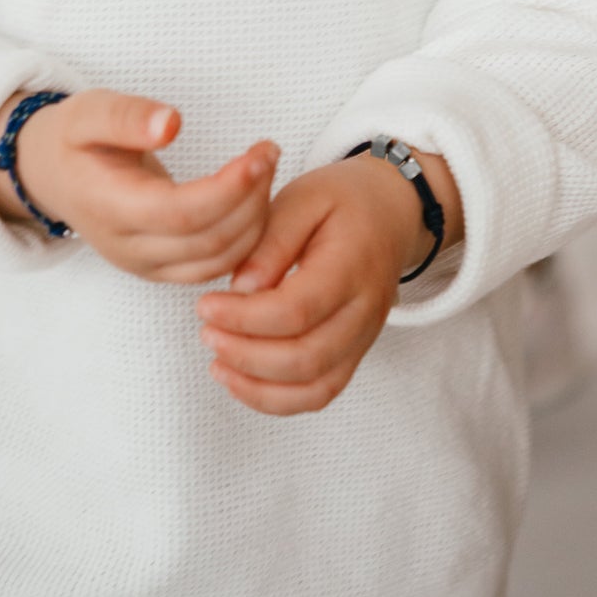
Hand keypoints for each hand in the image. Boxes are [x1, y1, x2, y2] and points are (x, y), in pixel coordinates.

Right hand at [0, 89, 278, 283]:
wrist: (54, 176)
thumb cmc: (75, 140)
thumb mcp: (89, 112)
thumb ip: (127, 117)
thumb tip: (172, 124)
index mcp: (109, 208)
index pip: (180, 214)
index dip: (228, 189)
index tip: (259, 154)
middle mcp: (128, 248)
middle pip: (208, 241)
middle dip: (251, 198)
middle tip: (269, 152)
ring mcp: (146, 266)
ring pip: (219, 261)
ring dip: (255, 218)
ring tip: (265, 168)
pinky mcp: (163, 269)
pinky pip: (216, 266)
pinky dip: (246, 237)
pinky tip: (255, 196)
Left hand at [194, 156, 422, 415]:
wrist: (391, 212)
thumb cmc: (343, 200)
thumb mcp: (303, 197)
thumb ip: (273, 240)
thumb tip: (241, 289)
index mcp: (352, 264)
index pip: (297, 310)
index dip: (245, 318)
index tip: (205, 305)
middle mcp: (365, 310)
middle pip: (306, 357)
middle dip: (246, 354)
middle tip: (206, 332)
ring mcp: (364, 337)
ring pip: (315, 387)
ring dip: (259, 385)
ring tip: (218, 363)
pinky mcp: (355, 352)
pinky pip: (321, 392)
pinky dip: (279, 399)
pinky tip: (241, 379)